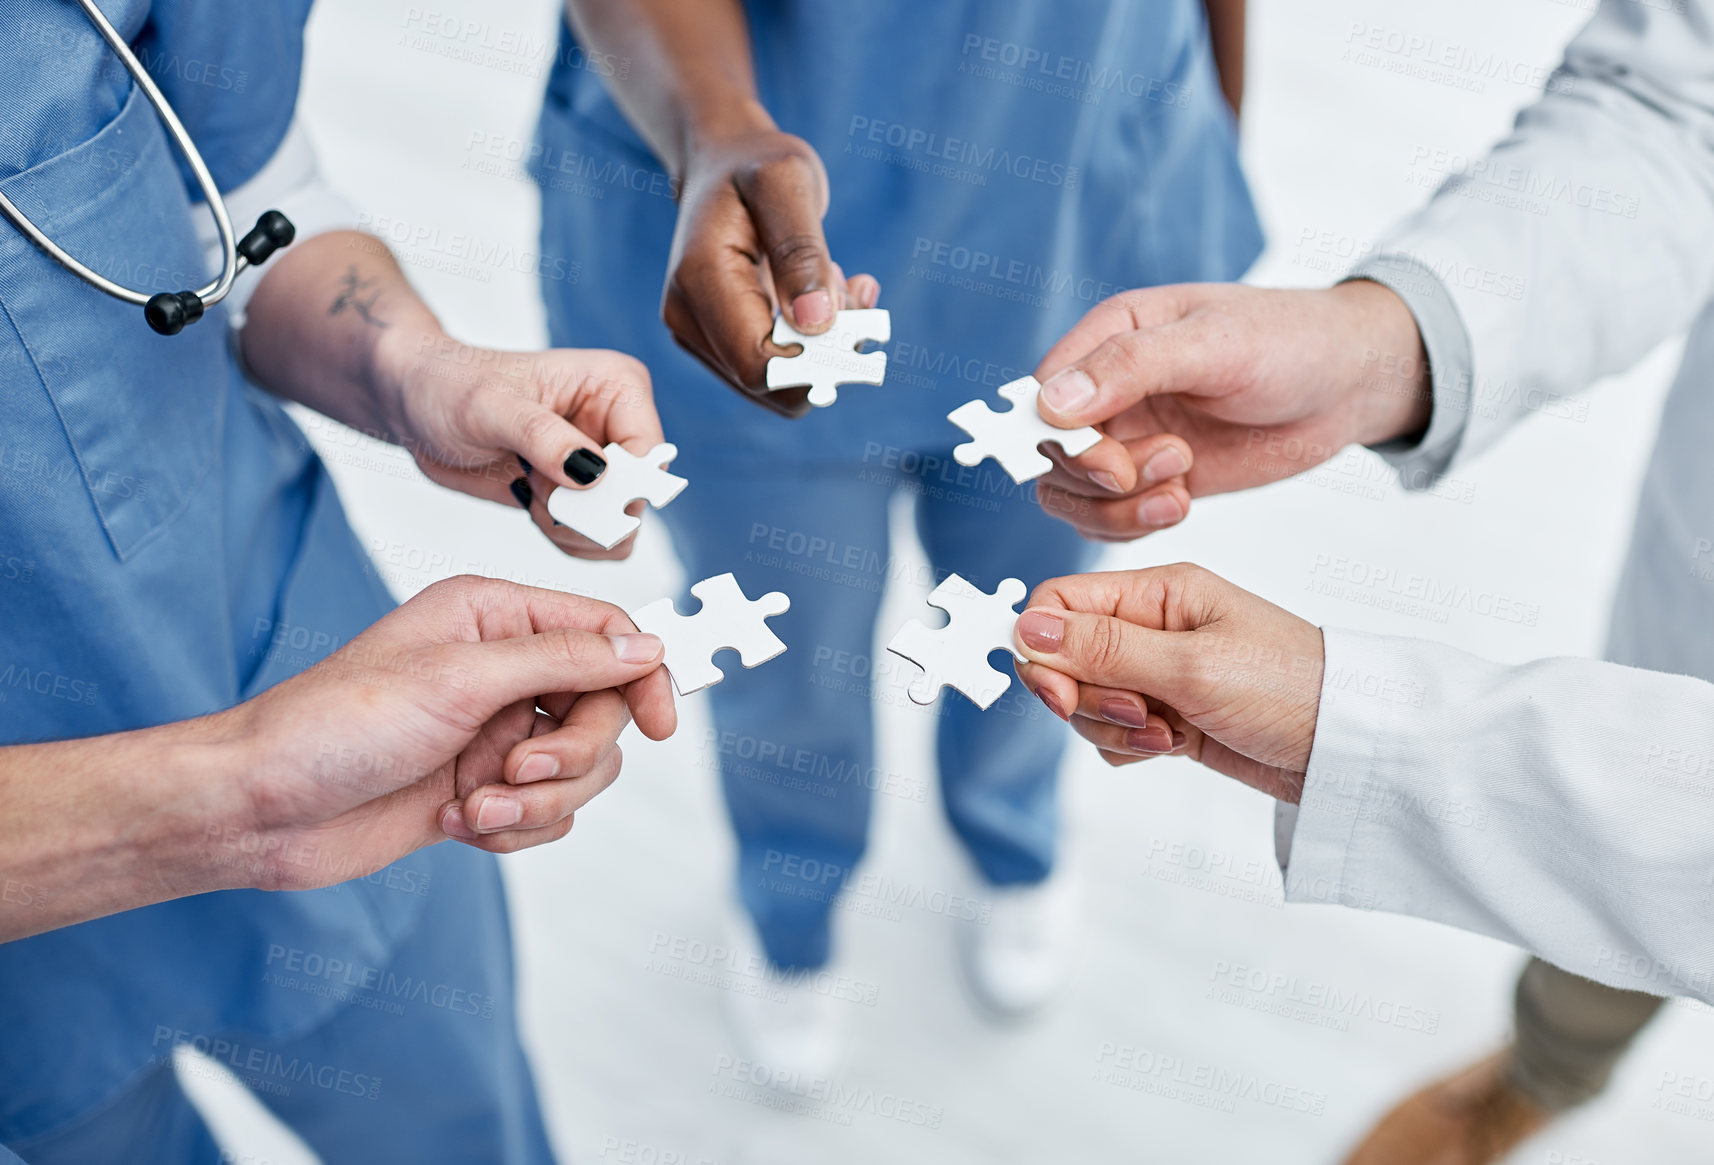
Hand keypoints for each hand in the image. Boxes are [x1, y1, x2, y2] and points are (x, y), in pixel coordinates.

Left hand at [224, 575, 676, 886]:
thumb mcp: (459, 680)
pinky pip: (547, 816)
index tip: (661, 725)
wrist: (261, 811)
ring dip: (536, 805)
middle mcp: (502, 670)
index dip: (642, 677)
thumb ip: (562, 661)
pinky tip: (455, 823)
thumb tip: (647, 650)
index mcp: (495, 617)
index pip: (606, 634)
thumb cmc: (335, 725)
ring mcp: (494, 734)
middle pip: (604, 711)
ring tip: (472, 809)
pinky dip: (513, 830)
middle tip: (518, 776)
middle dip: (570, 756)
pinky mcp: (483, 790)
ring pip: (581, 772)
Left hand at [378, 333, 665, 558]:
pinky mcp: (580, 493)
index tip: (568, 495)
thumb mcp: (490, 406)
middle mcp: (618, 425)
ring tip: (529, 493)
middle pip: (637, 499)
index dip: (616, 489)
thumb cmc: (449, 383)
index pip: (649, 455)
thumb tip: (593, 474)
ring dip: (572, 528)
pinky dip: (562, 536)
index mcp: (617, 386)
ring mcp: (601, 463)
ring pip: (619, 528)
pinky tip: (528, 501)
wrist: (415, 404)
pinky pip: (594, 540)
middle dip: (588, 513)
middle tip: (538, 495)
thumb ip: (544, 438)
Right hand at [665, 118, 879, 414]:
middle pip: (771, 385)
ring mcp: (698, 334)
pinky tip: (829, 291)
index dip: (816, 360)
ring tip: (835, 276)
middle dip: (827, 351)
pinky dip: (816, 342)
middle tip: (854, 289)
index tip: (857, 310)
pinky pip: (778, 370)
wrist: (724, 161)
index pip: (759, 365)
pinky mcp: (717, 341)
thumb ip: (801, 252)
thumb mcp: (787, 181)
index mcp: (699, 279)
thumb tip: (816, 325)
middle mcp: (687, 317)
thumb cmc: (757, 164)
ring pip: (779, 385)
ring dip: (826, 344)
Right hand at [1012, 564, 1323, 803]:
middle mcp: (1152, 627)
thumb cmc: (1292, 687)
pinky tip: (1175, 747)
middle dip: (1087, 697)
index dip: (1045, 650)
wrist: (1350, 748)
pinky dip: (1131, 747)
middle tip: (1138, 713)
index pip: (1059, 603)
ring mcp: (1159, 673)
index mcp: (1158, 593)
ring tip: (1168, 733)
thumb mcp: (1192, 665)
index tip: (1061, 692)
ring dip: (1113, 727)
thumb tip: (1025, 628)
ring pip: (1086, 701)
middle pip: (1065, 659)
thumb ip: (1104, 649)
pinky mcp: (1168, 715)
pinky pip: (1113, 732)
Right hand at [1028, 281, 1430, 540]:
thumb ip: (1129, 366)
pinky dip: (1133, 526)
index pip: (1042, 397)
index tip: (1111, 464)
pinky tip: (1180, 506)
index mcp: (1110, 336)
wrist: (1350, 382)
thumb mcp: (1213, 344)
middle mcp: (1109, 389)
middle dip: (1099, 478)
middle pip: (1052, 455)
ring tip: (1181, 488)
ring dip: (1117, 509)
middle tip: (1170, 466)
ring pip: (1073, 495)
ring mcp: (1130, 436)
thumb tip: (1050, 401)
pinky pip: (1108, 518)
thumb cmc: (1290, 341)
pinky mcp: (1154, 477)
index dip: (1062, 441)